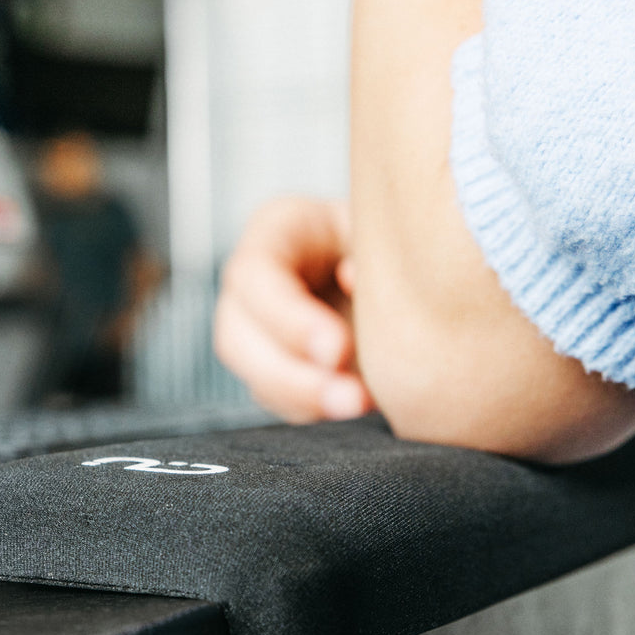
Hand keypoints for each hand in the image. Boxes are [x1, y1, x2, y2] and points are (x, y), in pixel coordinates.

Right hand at [214, 197, 373, 422]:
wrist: (397, 256)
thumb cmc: (388, 232)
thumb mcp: (382, 226)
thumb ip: (366, 250)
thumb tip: (351, 278)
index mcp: (274, 232)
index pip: (254, 275)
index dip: (289, 319)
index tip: (337, 349)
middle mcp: (252, 286)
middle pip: (237, 338)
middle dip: (291, 376)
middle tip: (349, 397)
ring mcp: (258, 332)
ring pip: (256, 377)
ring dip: (306, 400)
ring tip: (359, 405)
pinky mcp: (279, 369)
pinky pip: (284, 400)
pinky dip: (318, 409)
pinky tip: (360, 405)